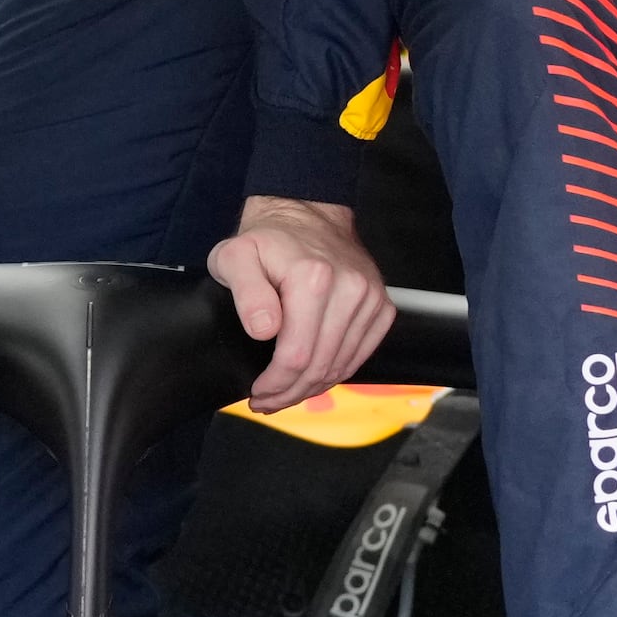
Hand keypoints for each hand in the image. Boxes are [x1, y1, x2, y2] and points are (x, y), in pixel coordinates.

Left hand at [210, 195, 390, 415]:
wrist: (308, 215)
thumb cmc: (268, 240)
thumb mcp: (235, 257)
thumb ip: (247, 293)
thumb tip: (265, 330)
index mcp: (312, 278)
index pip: (297, 355)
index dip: (275, 385)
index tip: (257, 393)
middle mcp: (349, 288)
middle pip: (321, 366)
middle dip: (290, 393)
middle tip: (266, 401)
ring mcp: (370, 298)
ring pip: (342, 366)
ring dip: (312, 389)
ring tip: (285, 393)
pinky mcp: (381, 306)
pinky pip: (360, 355)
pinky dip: (336, 373)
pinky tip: (312, 379)